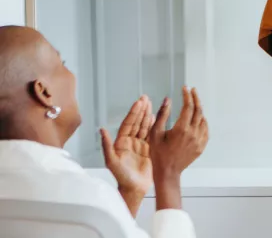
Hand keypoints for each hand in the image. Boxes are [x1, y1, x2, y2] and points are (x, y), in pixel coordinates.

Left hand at [100, 96, 154, 215]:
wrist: (134, 189)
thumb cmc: (121, 177)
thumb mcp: (111, 161)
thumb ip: (107, 145)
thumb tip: (101, 129)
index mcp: (120, 143)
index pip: (128, 124)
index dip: (134, 113)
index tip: (139, 102)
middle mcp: (129, 142)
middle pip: (136, 122)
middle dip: (140, 110)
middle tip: (145, 97)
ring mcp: (139, 145)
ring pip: (144, 127)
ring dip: (147, 115)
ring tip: (152, 104)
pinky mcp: (147, 150)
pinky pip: (150, 135)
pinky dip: (153, 125)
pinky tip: (155, 118)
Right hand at [150, 87, 208, 180]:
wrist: (168, 172)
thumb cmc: (158, 153)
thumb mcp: (155, 133)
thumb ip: (162, 115)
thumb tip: (167, 99)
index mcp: (181, 129)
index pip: (188, 106)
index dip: (187, 95)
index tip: (185, 88)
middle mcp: (193, 133)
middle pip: (199, 110)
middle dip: (196, 98)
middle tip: (192, 90)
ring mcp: (199, 140)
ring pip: (203, 119)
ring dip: (199, 109)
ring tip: (193, 103)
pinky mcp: (202, 146)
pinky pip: (205, 129)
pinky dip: (202, 121)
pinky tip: (197, 118)